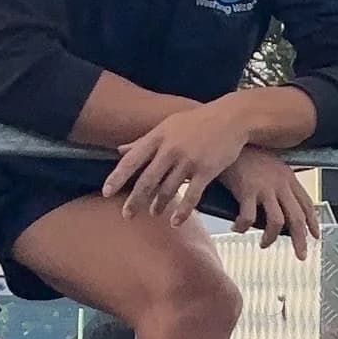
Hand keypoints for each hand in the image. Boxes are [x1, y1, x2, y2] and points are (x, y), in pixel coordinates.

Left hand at [102, 97, 256, 223]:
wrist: (231, 118)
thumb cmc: (196, 122)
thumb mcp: (167, 126)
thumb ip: (144, 141)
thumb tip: (120, 150)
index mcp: (158, 137)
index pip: (132, 160)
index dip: (117, 177)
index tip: (106, 192)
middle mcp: (170, 150)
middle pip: (147, 180)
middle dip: (135, 200)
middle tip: (127, 215)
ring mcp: (189, 160)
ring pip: (168, 190)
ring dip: (159, 206)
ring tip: (154, 214)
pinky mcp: (206, 170)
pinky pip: (192, 196)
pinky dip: (182, 211)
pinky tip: (176, 221)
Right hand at [224, 146, 317, 257]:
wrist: (230, 137)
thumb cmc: (247, 153)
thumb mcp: (270, 166)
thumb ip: (277, 183)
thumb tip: (279, 203)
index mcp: (288, 178)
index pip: (306, 204)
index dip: (313, 222)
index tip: (315, 236)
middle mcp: (280, 184)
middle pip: (297, 218)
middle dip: (301, 240)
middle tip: (301, 255)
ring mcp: (265, 188)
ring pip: (277, 222)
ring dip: (270, 237)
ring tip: (264, 244)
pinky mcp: (247, 190)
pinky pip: (248, 218)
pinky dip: (243, 227)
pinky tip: (237, 228)